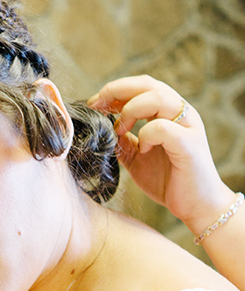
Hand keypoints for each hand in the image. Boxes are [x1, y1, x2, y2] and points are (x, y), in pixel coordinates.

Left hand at [88, 75, 233, 234]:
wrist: (197, 206)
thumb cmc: (169, 180)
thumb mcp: (137, 158)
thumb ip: (123, 142)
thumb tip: (102, 129)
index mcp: (168, 112)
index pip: (141, 86)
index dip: (115, 90)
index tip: (94, 104)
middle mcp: (181, 113)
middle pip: (148, 84)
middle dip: (117, 91)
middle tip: (96, 106)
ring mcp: (188, 126)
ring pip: (158, 98)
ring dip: (131, 110)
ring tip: (120, 129)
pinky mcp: (190, 145)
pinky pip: (164, 127)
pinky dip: (147, 134)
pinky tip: (143, 149)